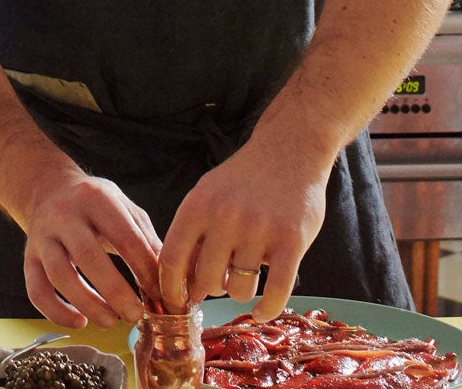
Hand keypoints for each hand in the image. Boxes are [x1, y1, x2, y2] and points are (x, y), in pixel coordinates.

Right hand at [19, 171, 162, 329]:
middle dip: (115, 291)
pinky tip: (80, 322)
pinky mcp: (28, 257)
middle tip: (135, 315)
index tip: (160, 294)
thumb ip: (145, 239)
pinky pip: (36, 290)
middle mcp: (65, 215)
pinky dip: (56, 311)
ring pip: (60, 275)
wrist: (48, 189)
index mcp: (96, 199)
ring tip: (111, 322)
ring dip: (88, 303)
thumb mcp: (123, 208)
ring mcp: (43, 236)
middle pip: (88, 256)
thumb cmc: (96, 205)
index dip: (144, 269)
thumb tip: (171, 278)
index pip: (124, 236)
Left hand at [157, 142, 329, 322]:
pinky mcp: (292, 240)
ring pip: (239, 289)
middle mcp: (225, 216)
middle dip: (211, 289)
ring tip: (247, 274)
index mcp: (198, 204)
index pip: (171, 259)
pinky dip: (267, 309)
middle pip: (206, 280)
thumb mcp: (208, 195)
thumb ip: (193, 235)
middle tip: (221, 280)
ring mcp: (259, 228)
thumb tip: (183, 287)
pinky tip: (262, 311)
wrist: (289, 149)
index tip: (175, 304)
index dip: (169, 289)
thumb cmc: (244, 179)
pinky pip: (276, 292)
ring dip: (241, 291)